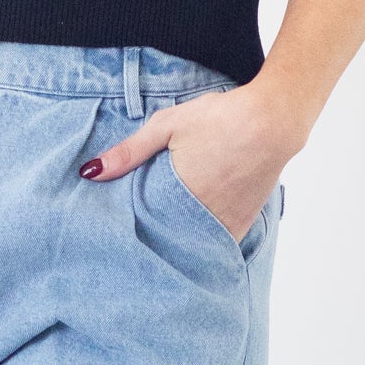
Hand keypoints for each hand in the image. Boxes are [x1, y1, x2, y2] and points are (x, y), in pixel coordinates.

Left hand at [77, 83, 296, 242]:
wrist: (272, 121)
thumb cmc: (219, 119)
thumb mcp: (167, 126)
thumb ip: (129, 151)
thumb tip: (92, 171)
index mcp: (176, 196)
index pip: (142, 227)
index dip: (130, 232)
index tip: (117, 235)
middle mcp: (200, 216)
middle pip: (166, 240)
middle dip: (151, 240)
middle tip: (134, 243)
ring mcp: (223, 223)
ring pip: (190, 245)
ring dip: (176, 244)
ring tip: (161, 240)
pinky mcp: (241, 223)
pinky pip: (215, 242)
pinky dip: (201, 241)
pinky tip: (190, 235)